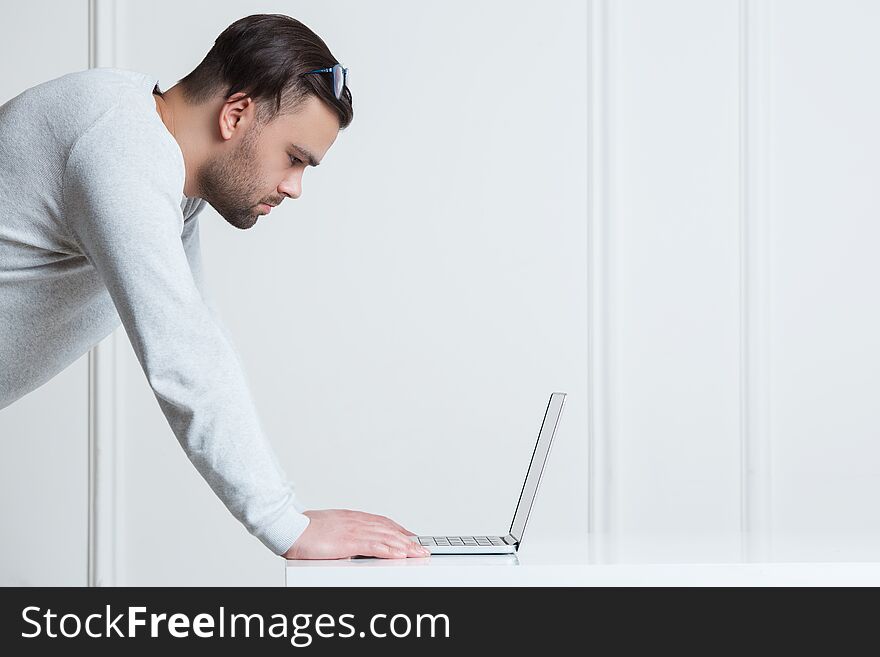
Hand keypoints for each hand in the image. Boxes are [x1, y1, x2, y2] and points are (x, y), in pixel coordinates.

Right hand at [283, 509, 430, 559]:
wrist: (289, 527)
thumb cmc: (304, 529)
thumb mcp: (328, 528)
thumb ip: (342, 532)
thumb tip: (347, 540)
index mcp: (352, 518)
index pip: (382, 523)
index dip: (399, 530)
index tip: (409, 537)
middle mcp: (356, 522)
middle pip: (389, 530)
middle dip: (408, 540)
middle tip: (421, 548)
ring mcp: (354, 530)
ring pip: (387, 537)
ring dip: (405, 546)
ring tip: (418, 553)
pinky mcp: (349, 541)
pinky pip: (375, 546)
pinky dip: (390, 550)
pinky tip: (400, 554)